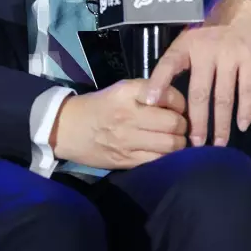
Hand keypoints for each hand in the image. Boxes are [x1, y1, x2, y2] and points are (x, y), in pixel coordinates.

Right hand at [51, 79, 186, 169]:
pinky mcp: (126, 160)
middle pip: (173, 123)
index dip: (180, 103)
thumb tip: (177, 102)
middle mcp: (129, 115)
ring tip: (174, 139)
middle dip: (183, 125)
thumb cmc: (99, 106)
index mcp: (128, 93)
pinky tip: (163, 152)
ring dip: (178, 143)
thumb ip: (148, 92)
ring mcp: (128, 140)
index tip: (179, 107)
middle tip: (180, 125)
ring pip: (170, 145)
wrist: (68, 128)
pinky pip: (158, 161)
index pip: (168, 96)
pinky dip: (167, 158)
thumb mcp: (121, 89)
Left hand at [137, 0, 250, 147]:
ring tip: (217, 144)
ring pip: (223, 97)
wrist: (243, 4)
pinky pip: (247, 91)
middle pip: (199, 93)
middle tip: (193, 144)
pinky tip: (241, 126)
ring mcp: (230, 56)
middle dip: (196, 122)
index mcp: (187, 44)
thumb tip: (163, 94)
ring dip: (220, 124)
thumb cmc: (211, 24)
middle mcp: (206, 51)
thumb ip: (179, 61)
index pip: (168, 65)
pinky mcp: (250, 60)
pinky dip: (245, 111)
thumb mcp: (189, 36)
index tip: (149, 105)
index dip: (157, 84)